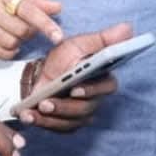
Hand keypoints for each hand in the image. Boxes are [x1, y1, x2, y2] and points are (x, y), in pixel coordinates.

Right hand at [0, 0, 62, 59]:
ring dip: (17, 43)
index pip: (27, 9)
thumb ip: (35, 0)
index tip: (58, 36)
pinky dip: (7, 51)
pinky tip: (4, 43)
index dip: (45, 24)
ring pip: (10, 43)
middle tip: (24, 28)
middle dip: (28, 33)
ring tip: (12, 33)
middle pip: (21, 30)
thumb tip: (58, 8)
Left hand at [15, 22, 133, 130]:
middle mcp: (95, 100)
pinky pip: (57, 127)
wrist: (42, 73)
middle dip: (64, 107)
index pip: (106, 88)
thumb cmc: (64, 58)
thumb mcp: (81, 44)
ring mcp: (82, 114)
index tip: (75, 89)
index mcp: (103, 79)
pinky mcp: (68, 124)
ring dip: (50, 117)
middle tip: (46, 102)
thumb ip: (104, 39)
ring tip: (34, 109)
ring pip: (70, 121)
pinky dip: (41, 122)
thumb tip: (129, 28)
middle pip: (85, 109)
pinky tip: (27, 116)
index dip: (91, 90)